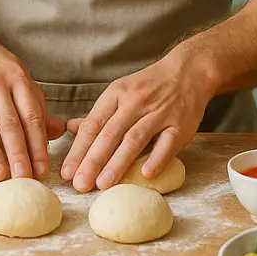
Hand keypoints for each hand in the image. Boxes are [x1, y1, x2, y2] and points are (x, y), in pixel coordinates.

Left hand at [60, 55, 211, 192]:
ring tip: (103, 184)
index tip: (67, 172)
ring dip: (118, 163)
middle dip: (93, 161)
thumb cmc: (150, 86)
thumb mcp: (120, 92)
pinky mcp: (180, 125)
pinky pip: (167, 143)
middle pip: (110, 134)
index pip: (93, 125)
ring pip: (134, 139)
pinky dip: (157, 158)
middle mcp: (136, 103)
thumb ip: (99, 114)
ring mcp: (159, 114)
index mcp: (117, 95)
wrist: (188, 71)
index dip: (79, 149)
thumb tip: (73, 129)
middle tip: (80, 184)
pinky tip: (146, 174)